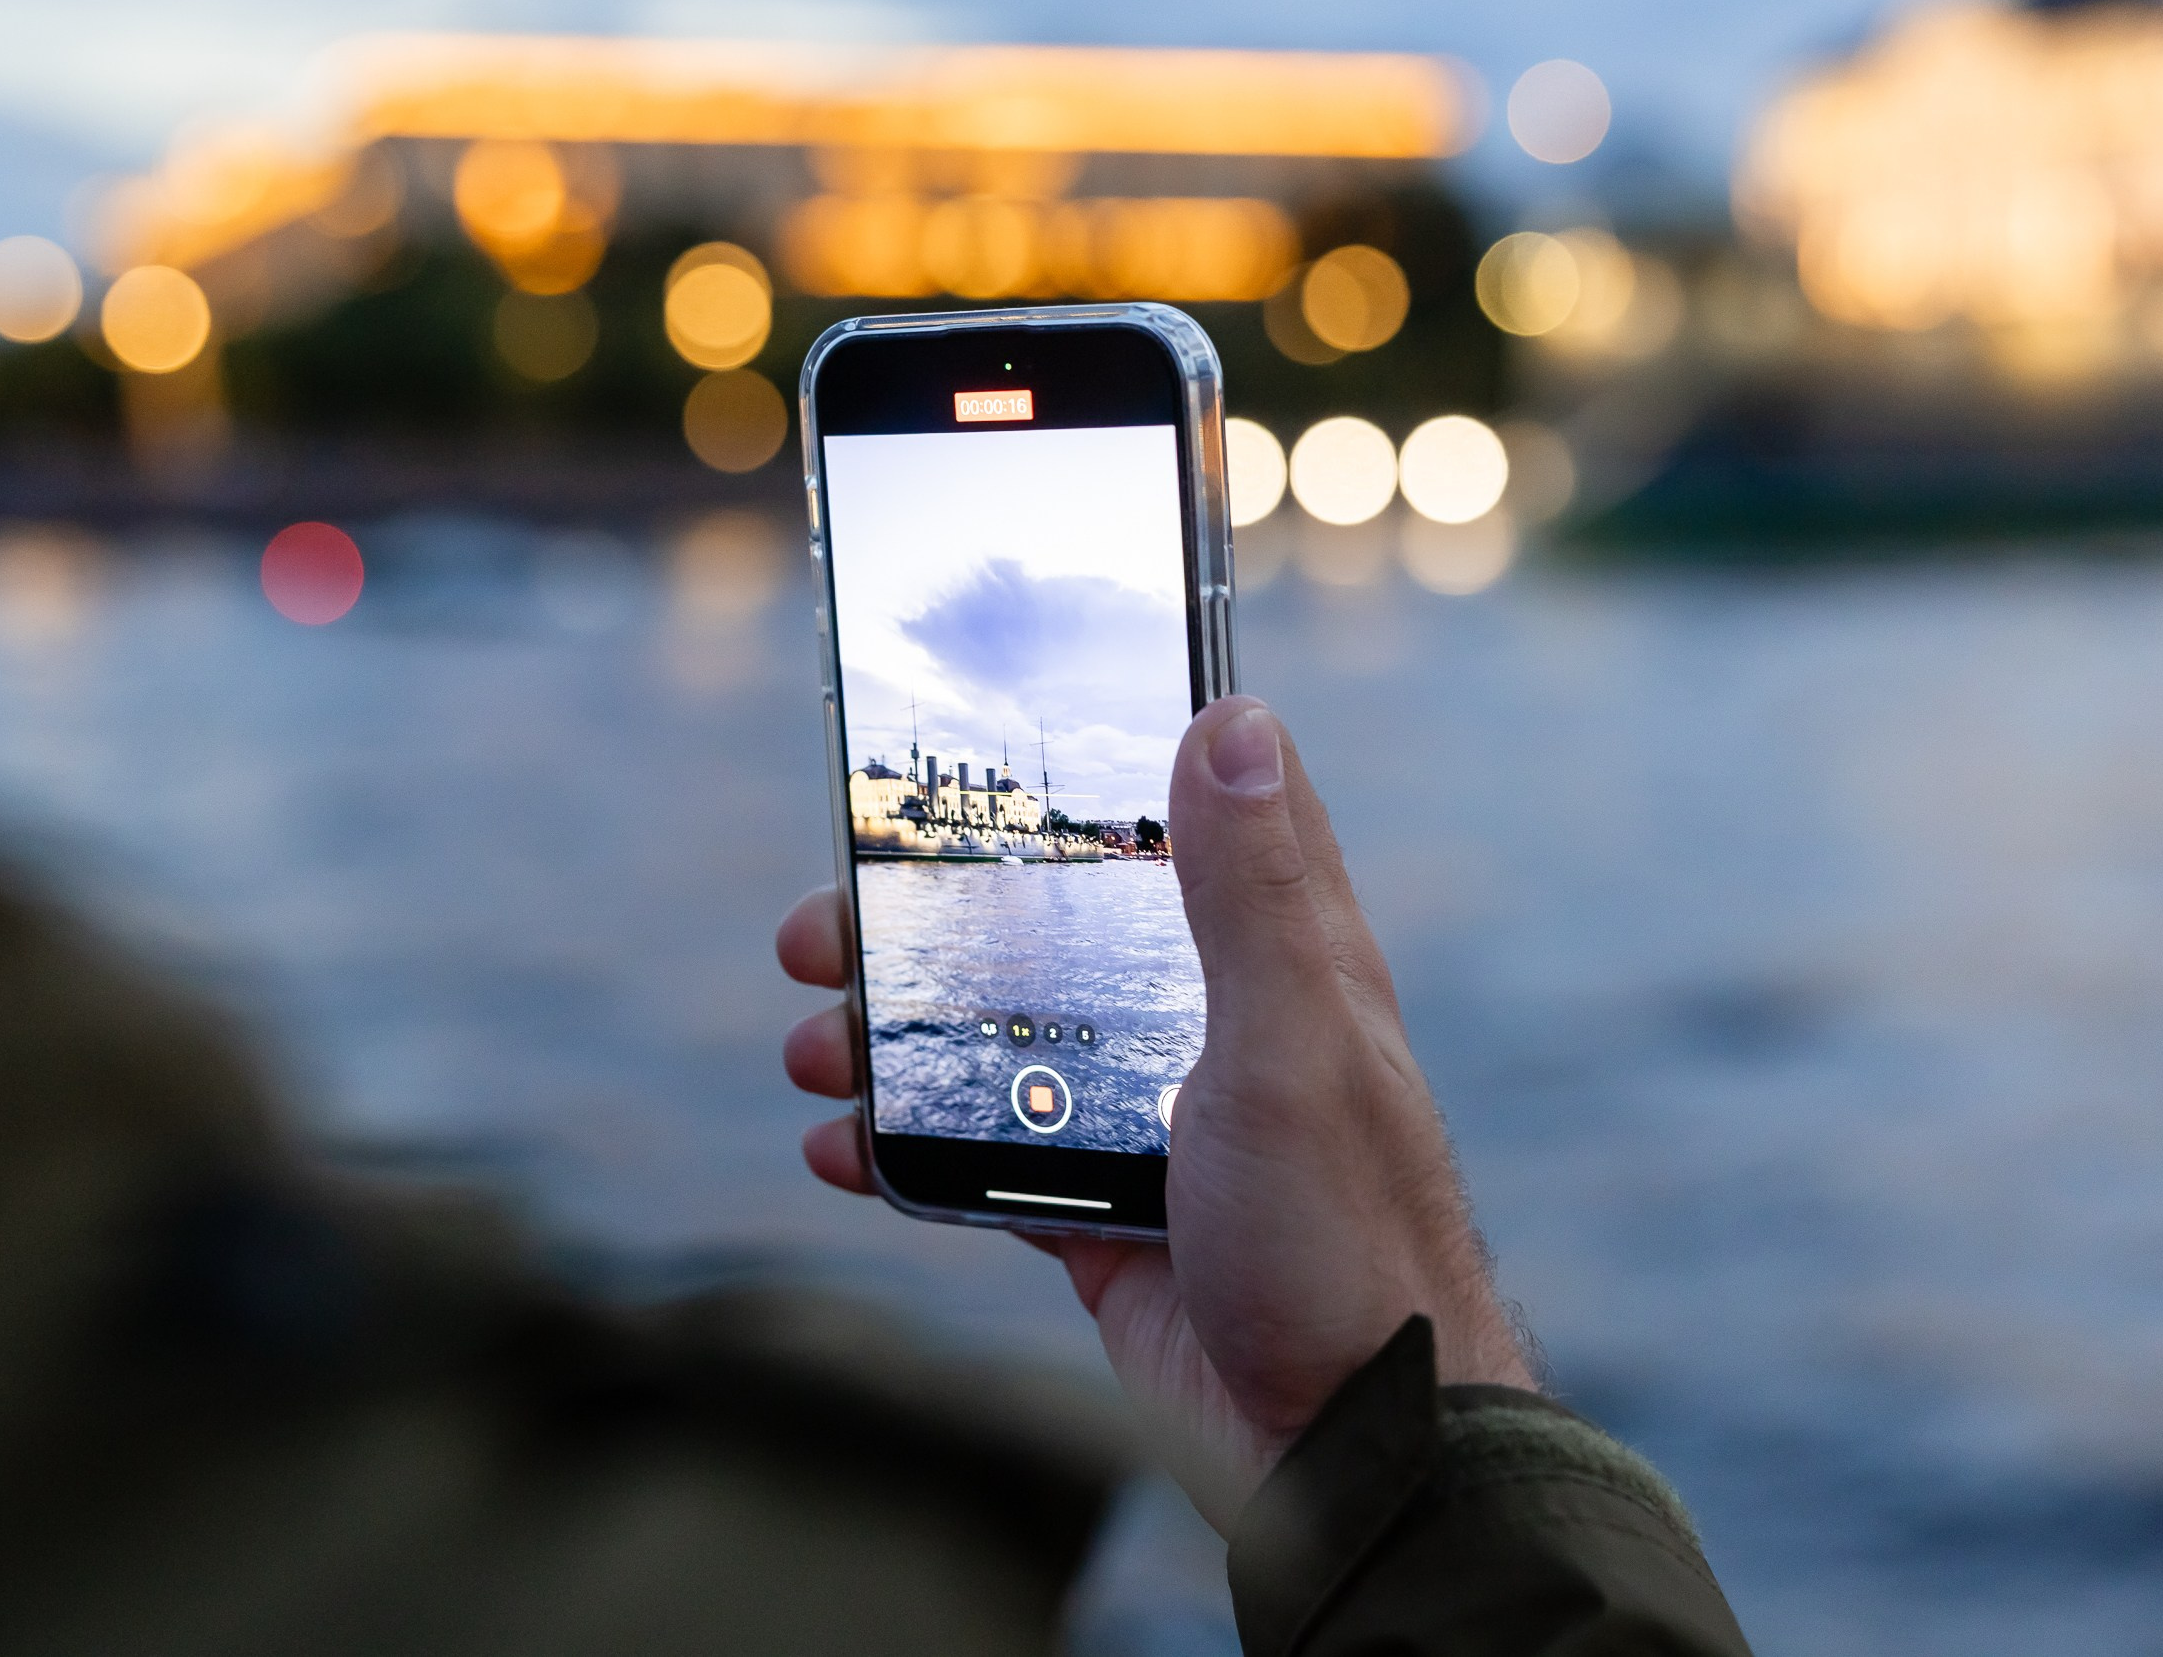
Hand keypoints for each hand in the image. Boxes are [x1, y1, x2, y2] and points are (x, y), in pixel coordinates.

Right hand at [776, 696, 1532, 1528]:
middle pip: (1053, 928)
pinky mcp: (1100, 1215)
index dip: (1107, 753)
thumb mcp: (1294, 1045)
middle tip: (831, 916)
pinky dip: (906, 1147)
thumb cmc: (1345, 1240)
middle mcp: (1209, 1024)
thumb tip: (1234, 717)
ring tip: (817, 1043)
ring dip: (898, 1032)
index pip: (1197, 813)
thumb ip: (1254, 894)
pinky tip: (840, 1149)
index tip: (1000, 713)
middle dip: (933, 913)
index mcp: (1278, 959)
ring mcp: (1148, 1120)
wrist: (1341, 1450)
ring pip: (998, 1039)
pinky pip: (980, 1157)